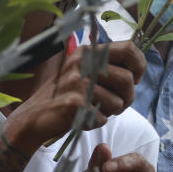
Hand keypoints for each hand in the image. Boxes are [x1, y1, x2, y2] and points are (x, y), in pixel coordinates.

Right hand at [6, 41, 145, 153]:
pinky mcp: (75, 103)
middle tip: (115, 104)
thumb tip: (137, 71)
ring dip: (112, 112)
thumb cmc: (64, 96)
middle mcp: (82, 63)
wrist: (34, 116)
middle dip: (128, 97)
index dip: (139, 66)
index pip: (129, 49)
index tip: (134, 79)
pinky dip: (96, 122)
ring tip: (96, 110)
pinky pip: (103, 117)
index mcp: (86, 52)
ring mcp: (77, 83)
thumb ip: (106, 66)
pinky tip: (83, 118)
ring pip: (118, 102)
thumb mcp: (82, 71)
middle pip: (127, 79)